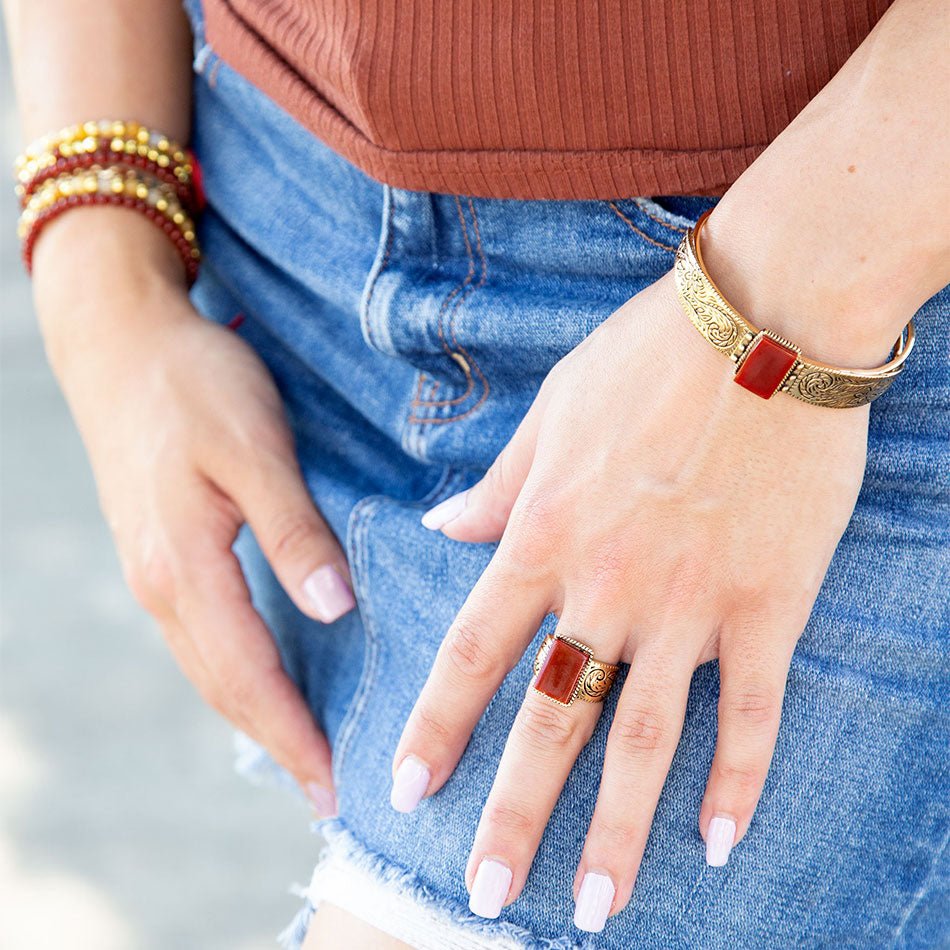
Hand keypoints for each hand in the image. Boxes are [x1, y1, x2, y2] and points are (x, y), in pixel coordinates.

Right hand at [33, 210, 354, 814]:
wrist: (122, 341)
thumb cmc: (196, 385)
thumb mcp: (255, 449)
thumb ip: (294, 531)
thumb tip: (333, 611)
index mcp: (185, 568)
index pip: (249, 676)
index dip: (293, 733)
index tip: (332, 782)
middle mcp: (161, 585)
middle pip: (224, 687)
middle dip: (275, 742)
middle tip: (324, 788)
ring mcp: (154, 572)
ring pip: (209, 667)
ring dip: (255, 714)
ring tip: (300, 749)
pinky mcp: (160, 553)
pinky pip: (201, 636)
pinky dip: (236, 672)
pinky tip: (265, 677)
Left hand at [391, 263, 870, 927]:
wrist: (764, 322)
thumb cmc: (645, 356)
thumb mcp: (549, 412)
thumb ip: (496, 485)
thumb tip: (441, 526)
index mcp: (544, 535)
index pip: (473, 654)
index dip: (437, 727)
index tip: (408, 789)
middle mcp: (607, 586)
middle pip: (550, 721)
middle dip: (513, 814)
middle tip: (483, 894)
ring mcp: (689, 603)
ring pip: (646, 740)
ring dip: (617, 832)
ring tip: (595, 907)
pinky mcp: (767, 604)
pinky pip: (753, 712)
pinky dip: (739, 781)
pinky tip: (721, 839)